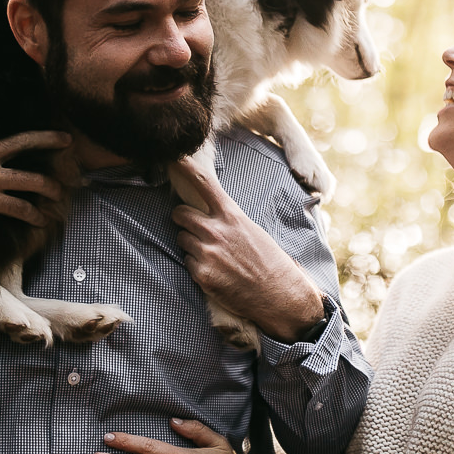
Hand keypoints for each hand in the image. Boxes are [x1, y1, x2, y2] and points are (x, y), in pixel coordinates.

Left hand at [169, 156, 324, 341]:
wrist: (280, 295)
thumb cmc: (270, 261)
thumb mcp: (252, 231)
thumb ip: (228, 220)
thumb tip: (209, 214)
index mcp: (232, 216)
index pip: (203, 184)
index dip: (185, 168)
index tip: (174, 158)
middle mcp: (216, 231)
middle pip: (180, 213)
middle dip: (183, 219)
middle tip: (194, 227)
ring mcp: (207, 253)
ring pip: (182, 239)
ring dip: (191, 244)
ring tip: (214, 255)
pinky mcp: (202, 274)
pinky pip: (187, 262)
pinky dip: (197, 266)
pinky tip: (216, 272)